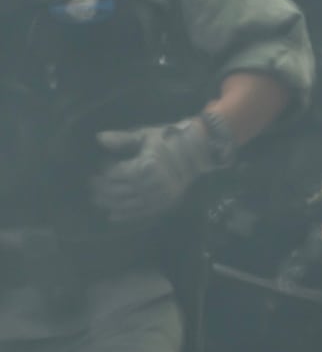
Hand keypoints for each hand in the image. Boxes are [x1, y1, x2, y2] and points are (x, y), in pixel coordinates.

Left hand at [90, 116, 230, 223]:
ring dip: (107, 202)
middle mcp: (149, 185)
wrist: (199, 151)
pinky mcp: (162, 204)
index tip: (99, 163)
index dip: (102, 168)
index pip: (113, 173)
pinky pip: (138, 213)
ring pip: (123, 204)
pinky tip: (111, 214)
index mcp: (144, 167)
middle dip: (99, 187)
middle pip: (114, 191)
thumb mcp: (146, 136)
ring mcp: (156, 197)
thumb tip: (98, 138)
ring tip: (96, 196)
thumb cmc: (170, 139)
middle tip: (92, 181)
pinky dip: (123, 215)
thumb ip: (122, 140)